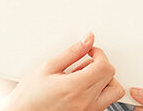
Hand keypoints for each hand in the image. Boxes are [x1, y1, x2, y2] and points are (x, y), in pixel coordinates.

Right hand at [0, 33, 124, 110]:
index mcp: (75, 88)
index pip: (104, 66)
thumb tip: (87, 40)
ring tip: (86, 76)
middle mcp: (85, 103)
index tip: (90, 51)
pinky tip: (82, 88)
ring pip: (113, 93)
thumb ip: (72, 52)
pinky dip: (99, 92)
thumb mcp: (48, 67)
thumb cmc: (29, 97)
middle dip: (102, 65)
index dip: (99, 53)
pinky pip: (104, 103)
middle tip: (87, 62)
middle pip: (112, 78)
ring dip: (105, 81)